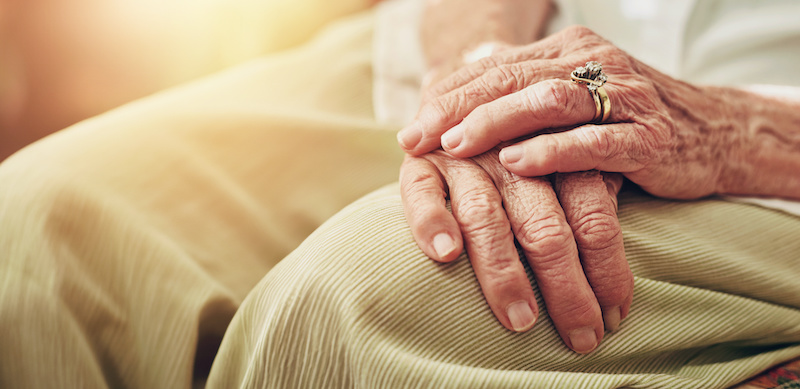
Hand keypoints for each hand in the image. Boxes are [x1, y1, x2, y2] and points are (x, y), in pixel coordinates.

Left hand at [397, 25, 758, 199]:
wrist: (715, 133)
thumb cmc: (627, 122)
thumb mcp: (574, 101)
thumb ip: (523, 98)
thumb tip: (454, 110)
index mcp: (569, 51)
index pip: (496, 67)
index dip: (448, 97)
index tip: (410, 129)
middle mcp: (593, 65)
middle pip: (513, 79)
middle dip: (458, 110)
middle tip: (416, 138)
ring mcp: (623, 99)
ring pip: (547, 102)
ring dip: (495, 124)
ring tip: (455, 146)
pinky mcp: (646, 137)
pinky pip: (592, 143)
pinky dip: (551, 152)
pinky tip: (516, 163)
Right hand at [400, 149, 632, 352]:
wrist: (461, 97)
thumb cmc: (523, 151)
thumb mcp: (563, 166)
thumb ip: (591, 201)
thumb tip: (618, 289)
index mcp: (558, 156)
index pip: (592, 216)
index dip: (607, 269)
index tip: (615, 318)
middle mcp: (513, 156)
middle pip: (545, 227)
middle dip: (567, 288)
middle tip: (581, 337)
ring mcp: (464, 159)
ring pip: (487, 218)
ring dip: (504, 272)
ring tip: (521, 320)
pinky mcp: (419, 163)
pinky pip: (421, 194)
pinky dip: (433, 222)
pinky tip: (447, 254)